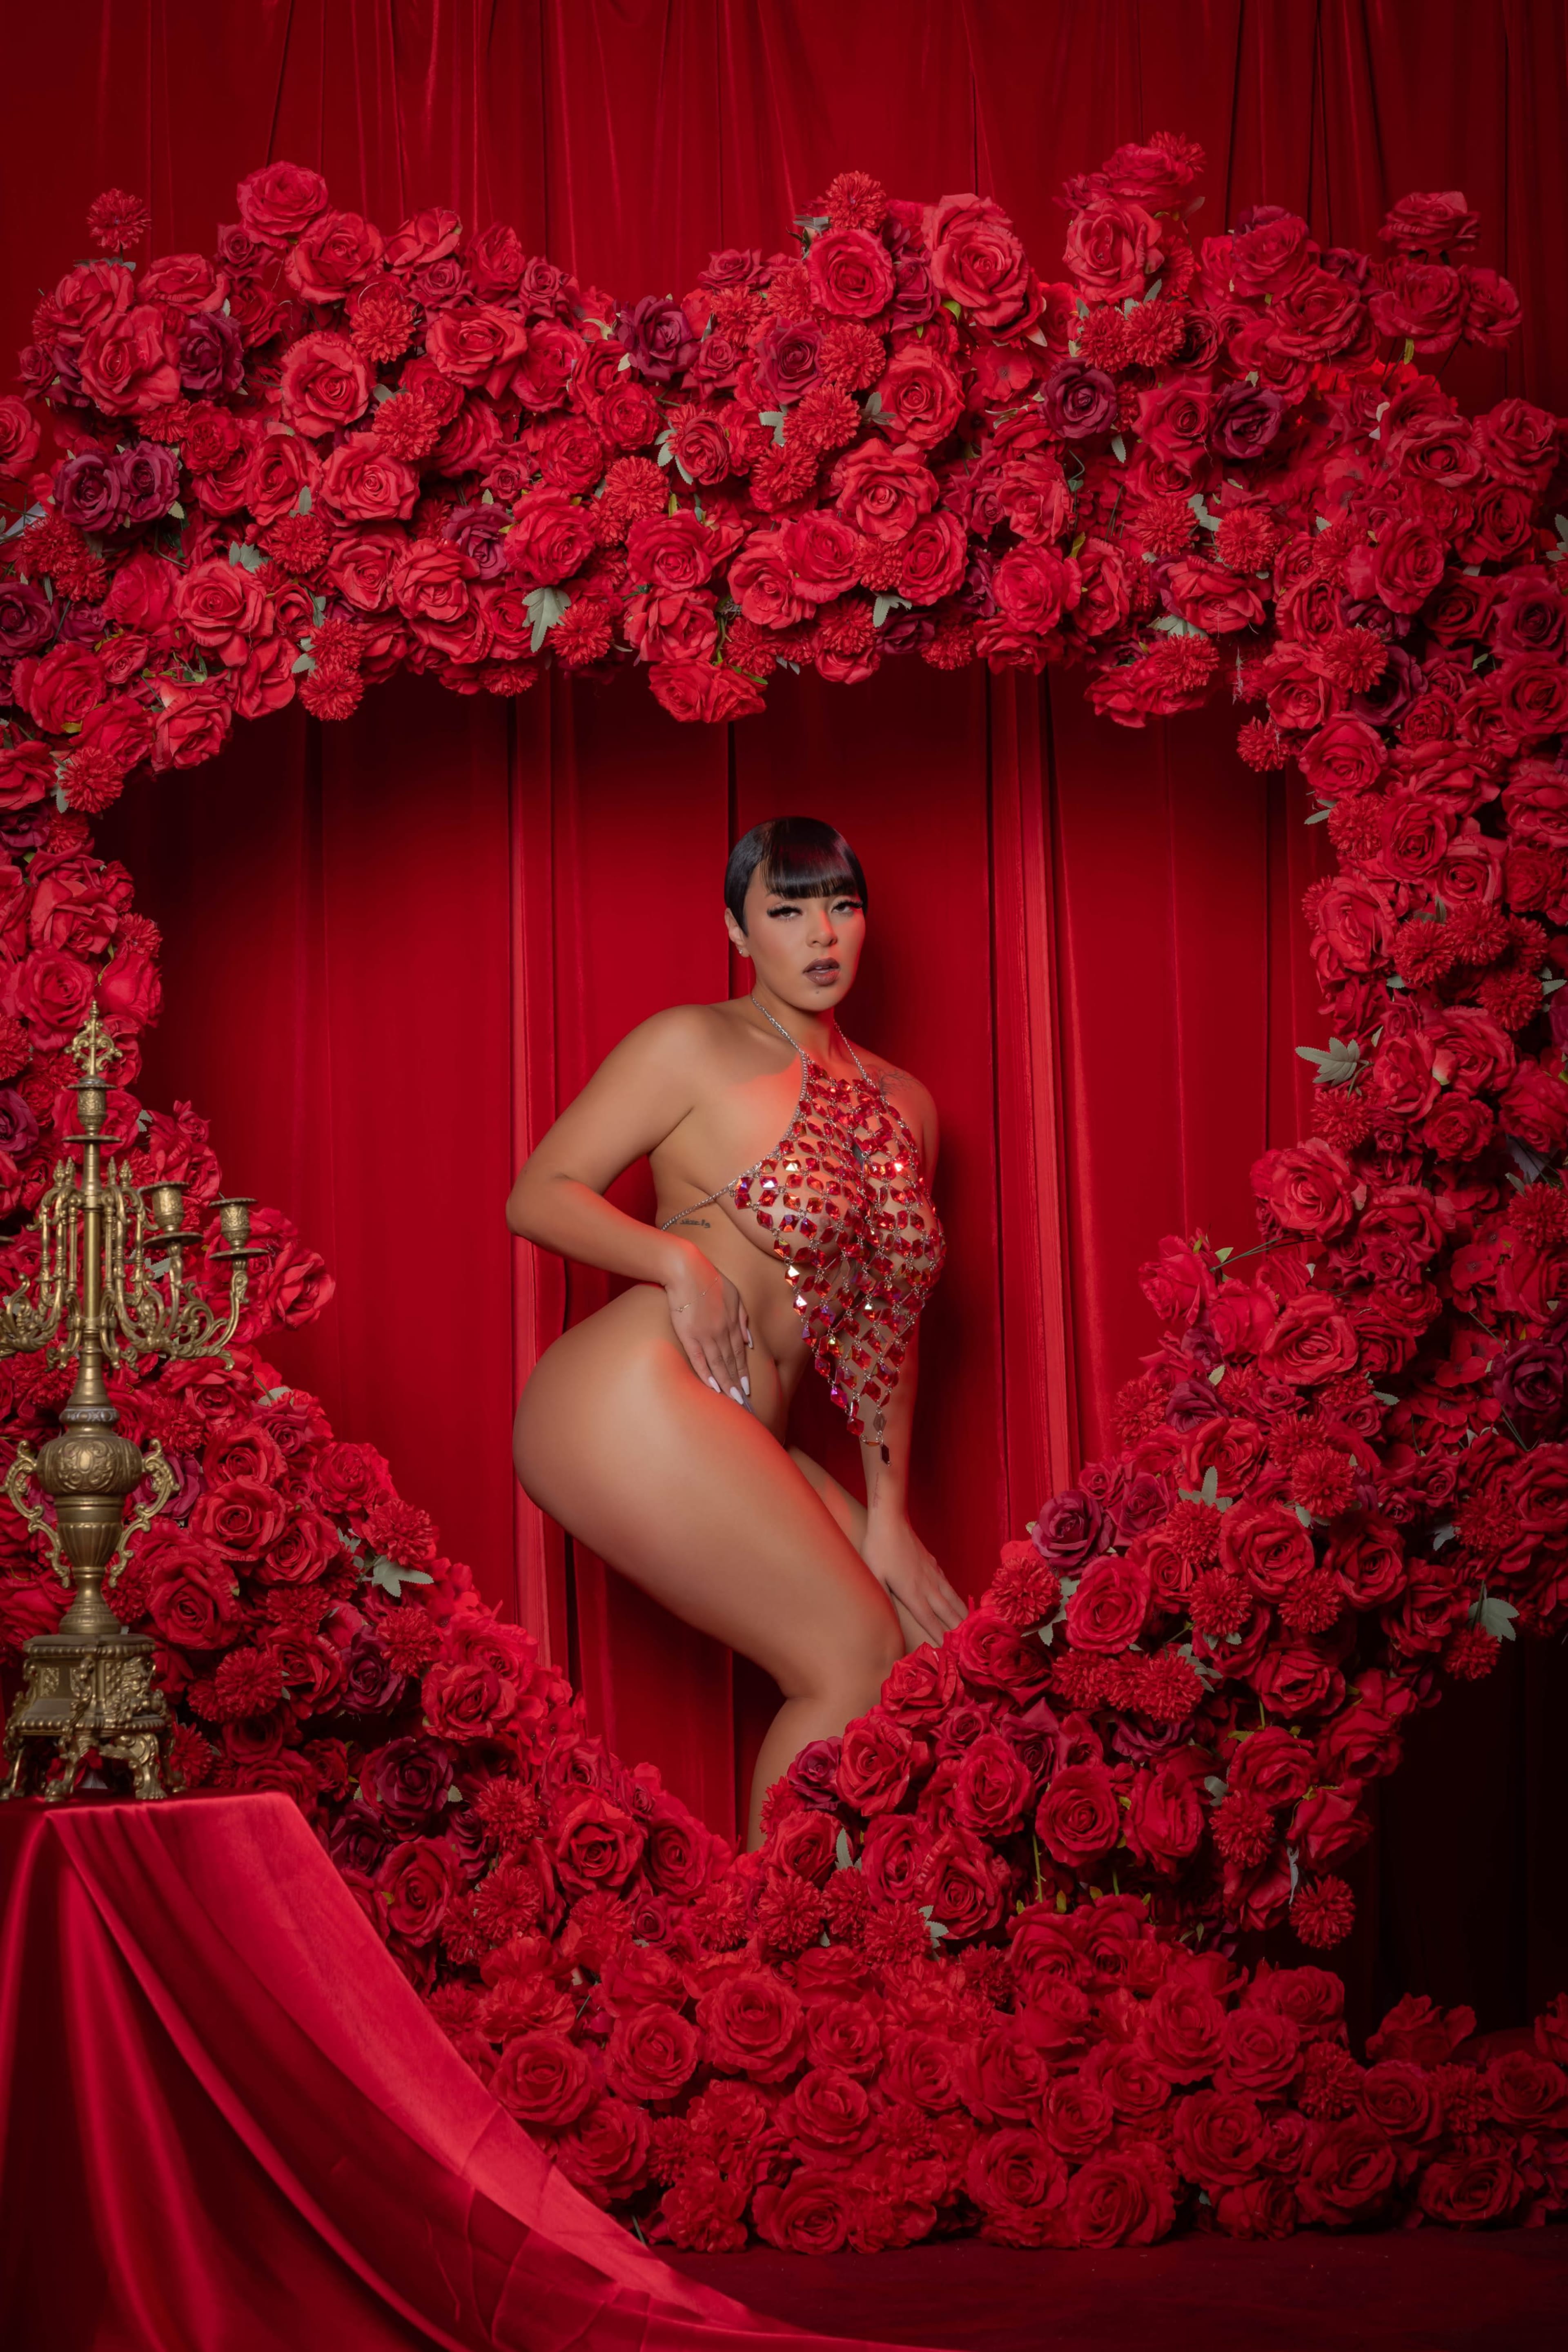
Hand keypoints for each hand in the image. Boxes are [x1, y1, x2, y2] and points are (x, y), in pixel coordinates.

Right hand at [664, 1245, 752, 1405]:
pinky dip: (707, 1374)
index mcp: (733, 1322)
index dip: (744, 1372)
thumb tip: (749, 1340)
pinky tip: (713, 1387)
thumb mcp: (735, 1295)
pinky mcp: (690, 1334)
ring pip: (719, 1364)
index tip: (748, 1388)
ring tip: (732, 1400)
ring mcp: (707, 1334)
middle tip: (743, 1403)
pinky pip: (700, 1359)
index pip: (740, 1354)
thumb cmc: (709, 1280)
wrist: (687, 1270)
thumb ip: (743, 1318)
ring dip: (726, 1384)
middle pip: (732, 1363)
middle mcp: (723, 1331)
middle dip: (738, 1384)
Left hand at [861, 1513, 967, 1647]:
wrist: (891, 1520)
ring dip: (963, 1613)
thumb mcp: (874, 1576)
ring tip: (973, 1626)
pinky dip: (956, 1596)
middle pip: (947, 1612)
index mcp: (912, 1592)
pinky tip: (958, 1599)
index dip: (940, 1636)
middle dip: (959, 1629)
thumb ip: (882, 1599)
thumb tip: (887, 1621)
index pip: (929, 1620)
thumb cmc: (878, 1549)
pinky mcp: (933, 1563)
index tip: (952, 1650)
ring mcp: (932, 1573)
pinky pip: (948, 1585)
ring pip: (952, 1598)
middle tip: (971, 1643)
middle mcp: (927, 1586)